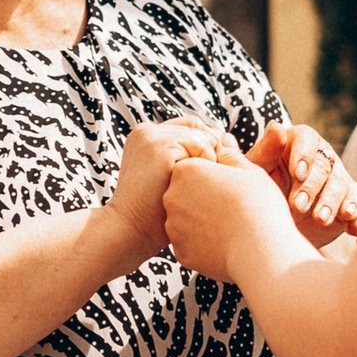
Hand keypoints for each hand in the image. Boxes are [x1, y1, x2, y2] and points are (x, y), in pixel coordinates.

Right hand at [105, 114, 240, 267]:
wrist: (129, 229)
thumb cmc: (154, 212)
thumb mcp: (168, 177)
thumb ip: (185, 157)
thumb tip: (226, 141)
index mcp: (145, 136)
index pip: (190, 127)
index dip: (206, 145)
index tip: (210, 171)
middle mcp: (147, 130)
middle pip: (199, 128)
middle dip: (212, 150)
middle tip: (211, 179)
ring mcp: (154, 136)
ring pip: (203, 137)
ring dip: (208, 161)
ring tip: (197, 187)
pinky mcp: (163, 147)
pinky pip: (203, 147)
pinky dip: (206, 166)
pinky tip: (194, 187)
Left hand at [161, 148, 294, 281]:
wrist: (261, 250)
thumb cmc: (258, 206)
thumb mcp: (249, 170)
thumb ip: (230, 155)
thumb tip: (222, 141)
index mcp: (186, 170)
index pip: (192, 167)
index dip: (213, 175)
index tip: (230, 184)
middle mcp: (172, 197)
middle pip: (185, 193)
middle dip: (203, 197)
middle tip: (231, 205)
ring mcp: (174, 227)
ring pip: (185, 219)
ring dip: (201, 221)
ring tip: (229, 225)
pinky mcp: (180, 252)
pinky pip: (189, 243)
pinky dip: (203, 243)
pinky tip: (223, 242)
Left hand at [250, 118, 356, 251]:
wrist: (273, 225)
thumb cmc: (260, 192)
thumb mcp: (257, 174)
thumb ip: (265, 152)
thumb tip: (276, 127)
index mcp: (299, 143)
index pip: (307, 139)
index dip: (304, 154)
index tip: (296, 173)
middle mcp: (322, 157)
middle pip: (325, 165)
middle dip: (313, 186)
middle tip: (298, 206)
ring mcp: (338, 179)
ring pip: (343, 185)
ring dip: (333, 202)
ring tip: (320, 219)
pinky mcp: (349, 201)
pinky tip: (354, 226)